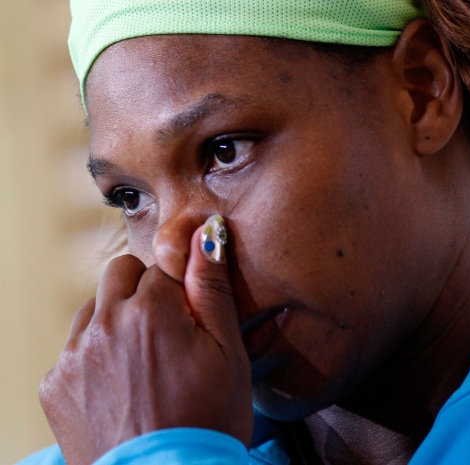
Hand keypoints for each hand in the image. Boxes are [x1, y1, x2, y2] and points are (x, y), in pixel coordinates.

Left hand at [39, 224, 252, 464]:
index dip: (182, 290)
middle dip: (145, 291)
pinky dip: (94, 355)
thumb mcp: (228, 353)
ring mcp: (73, 355)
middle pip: (122, 273)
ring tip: (142, 361)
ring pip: (95, 307)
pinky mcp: (55, 384)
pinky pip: (74, 347)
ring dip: (117, 319)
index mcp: (151, 310)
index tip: (191, 315)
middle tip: (167, 333)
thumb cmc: (206, 421)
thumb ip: (212, 287)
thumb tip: (206, 232)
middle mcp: (104, 324)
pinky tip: (119, 385)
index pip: (163, 265)